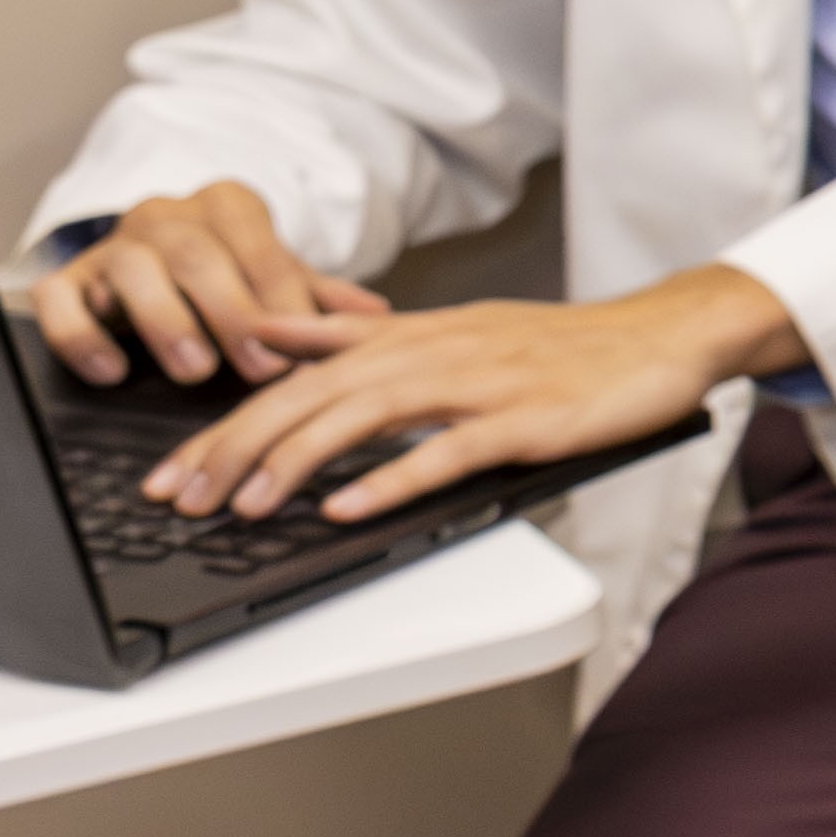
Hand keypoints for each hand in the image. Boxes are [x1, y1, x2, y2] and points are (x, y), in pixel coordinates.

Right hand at [23, 182, 392, 387]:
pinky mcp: (67, 278)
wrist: (155, 266)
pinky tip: (111, 372)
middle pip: (196, 256)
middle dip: (231, 314)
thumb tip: (377, 316)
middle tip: (259, 369)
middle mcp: (165, 215)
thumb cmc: (228, 278)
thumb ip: (318, 297)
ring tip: (195, 369)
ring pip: (131, 269)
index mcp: (226, 207)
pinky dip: (80, 335)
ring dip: (166, 321)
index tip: (300, 353)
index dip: (281, 302)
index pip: (259, 249)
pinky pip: (59, 299)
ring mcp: (112, 244)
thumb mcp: (274, 281)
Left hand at [145, 265, 791, 527]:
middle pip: (312, 396)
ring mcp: (481, 383)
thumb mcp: (447, 328)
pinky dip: (392, 479)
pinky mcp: (526, 417)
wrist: (664, 334)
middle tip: (182, 498)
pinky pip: (447, 449)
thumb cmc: (560, 346)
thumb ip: (354, 336)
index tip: (171, 471)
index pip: (293, 378)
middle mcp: (433, 351)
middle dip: (236, 447)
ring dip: (297, 462)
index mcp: (409, 335)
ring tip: (247, 507)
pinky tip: (348, 508)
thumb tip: (268, 333)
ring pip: (365, 416)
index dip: (224, 424)